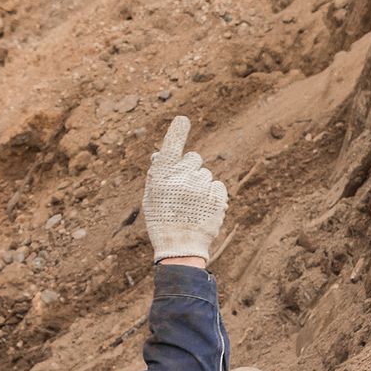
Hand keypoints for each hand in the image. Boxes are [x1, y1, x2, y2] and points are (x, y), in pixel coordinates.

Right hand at [142, 116, 226, 262]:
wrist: (179, 250)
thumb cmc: (162, 222)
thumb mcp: (152, 198)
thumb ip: (157, 174)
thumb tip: (161, 154)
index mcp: (162, 178)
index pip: (170, 149)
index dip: (177, 133)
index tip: (182, 120)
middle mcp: (180, 179)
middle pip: (194, 159)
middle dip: (191, 169)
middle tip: (185, 189)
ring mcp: (200, 188)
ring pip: (206, 174)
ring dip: (202, 185)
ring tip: (193, 206)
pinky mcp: (216, 198)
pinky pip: (218, 186)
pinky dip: (213, 195)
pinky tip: (204, 209)